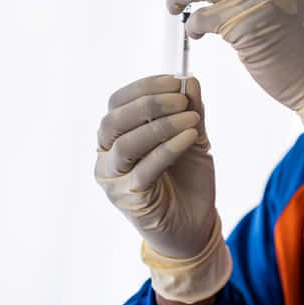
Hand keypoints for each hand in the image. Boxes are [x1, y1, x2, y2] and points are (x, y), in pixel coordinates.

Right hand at [94, 74, 216, 259]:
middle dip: (149, 104)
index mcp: (116, 137)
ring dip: (161, 125)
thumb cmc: (189, 179)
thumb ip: (191, 110)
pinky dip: (168, 148)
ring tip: (192, 118)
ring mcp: (115, 181)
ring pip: (125, 145)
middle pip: (113, 121)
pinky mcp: (131, 201)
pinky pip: (145, 169)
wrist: (196, 225)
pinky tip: (191, 136)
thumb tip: (190, 79)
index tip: (174, 80)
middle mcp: (107, 157)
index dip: (143, 88)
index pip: (117, 103)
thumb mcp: (194, 137)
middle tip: (181, 99)